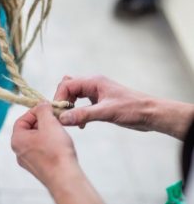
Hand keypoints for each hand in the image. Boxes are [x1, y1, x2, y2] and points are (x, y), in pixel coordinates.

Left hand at [11, 102, 76, 186]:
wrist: (65, 177)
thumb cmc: (55, 151)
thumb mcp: (49, 123)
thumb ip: (43, 110)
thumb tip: (41, 104)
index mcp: (17, 140)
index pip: (22, 119)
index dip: (35, 112)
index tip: (47, 109)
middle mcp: (19, 151)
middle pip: (29, 129)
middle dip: (42, 122)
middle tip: (55, 119)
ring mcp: (28, 161)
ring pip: (36, 140)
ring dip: (47, 132)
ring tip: (59, 131)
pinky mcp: (38, 168)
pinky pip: (41, 151)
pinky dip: (49, 144)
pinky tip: (60, 144)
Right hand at [54, 75, 193, 139]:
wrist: (149, 114)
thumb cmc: (132, 109)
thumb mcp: (106, 112)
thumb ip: (84, 114)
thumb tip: (63, 118)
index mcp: (93, 82)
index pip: (67, 85)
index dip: (59, 97)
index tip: (58, 113)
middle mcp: (92, 84)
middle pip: (68, 87)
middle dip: (63, 101)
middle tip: (62, 116)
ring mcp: (96, 92)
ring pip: (74, 95)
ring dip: (70, 107)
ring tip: (70, 120)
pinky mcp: (99, 101)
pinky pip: (82, 104)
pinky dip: (78, 112)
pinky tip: (82, 124)